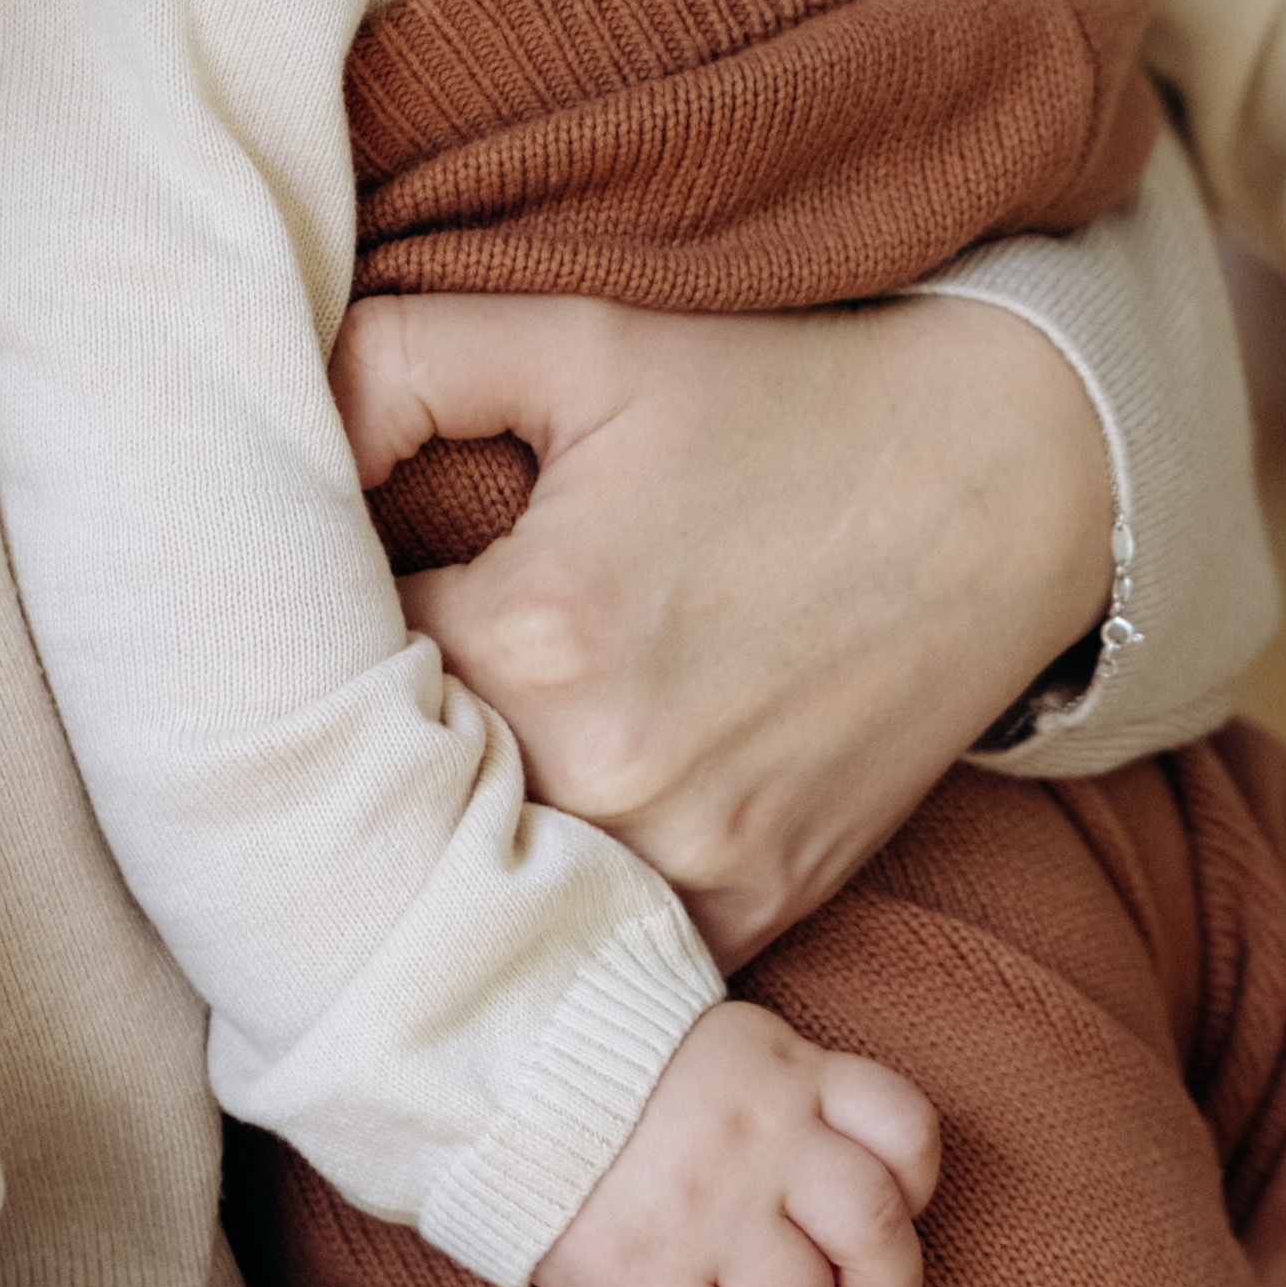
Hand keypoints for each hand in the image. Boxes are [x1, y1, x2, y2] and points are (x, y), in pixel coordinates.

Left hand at [329, 290, 1114, 965]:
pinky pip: (611, 946)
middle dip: (367, 762)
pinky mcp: (758, 906)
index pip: (333, 677)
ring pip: (497, 890)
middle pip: (404, 805)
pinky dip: (569, 904)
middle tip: (353, 715)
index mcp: (536, 627)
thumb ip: (402, 363)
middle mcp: (603, 767)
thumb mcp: (582, 340)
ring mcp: (688, 856)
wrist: (1006, 478)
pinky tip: (552, 835)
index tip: (304, 625)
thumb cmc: (781, 397)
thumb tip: (279, 424)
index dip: (308, 650)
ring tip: (440, 779)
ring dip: (459, 846)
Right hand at [533, 1002, 940, 1286]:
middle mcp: (759, 1139)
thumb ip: (796, 1092)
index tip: (894, 1211)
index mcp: (786, 1072)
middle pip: (877, 1226)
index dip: (917, 1184)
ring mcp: (704, 1211)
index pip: (905, 1128)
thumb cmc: (619, 1062)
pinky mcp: (645, 1276)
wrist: (502, 1066)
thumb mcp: (727, 1042)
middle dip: (888, 1283)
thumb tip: (855, 1182)